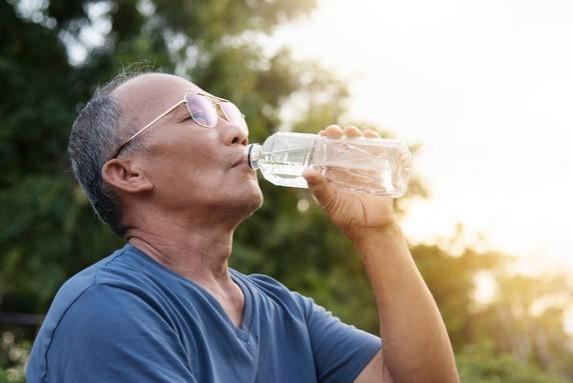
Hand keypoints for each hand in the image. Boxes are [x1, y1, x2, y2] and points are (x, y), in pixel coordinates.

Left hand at [303, 125, 398, 242]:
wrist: (372, 228)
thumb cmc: (347, 217)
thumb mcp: (330, 203)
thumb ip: (319, 189)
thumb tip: (306, 172)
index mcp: (331, 174)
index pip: (325, 153)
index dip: (323, 142)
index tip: (322, 134)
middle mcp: (345, 168)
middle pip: (341, 145)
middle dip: (338, 135)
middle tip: (335, 131)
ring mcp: (362, 168)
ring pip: (358, 146)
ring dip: (355, 135)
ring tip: (352, 132)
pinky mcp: (377, 170)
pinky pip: (377, 152)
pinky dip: (375, 141)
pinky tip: (371, 135)